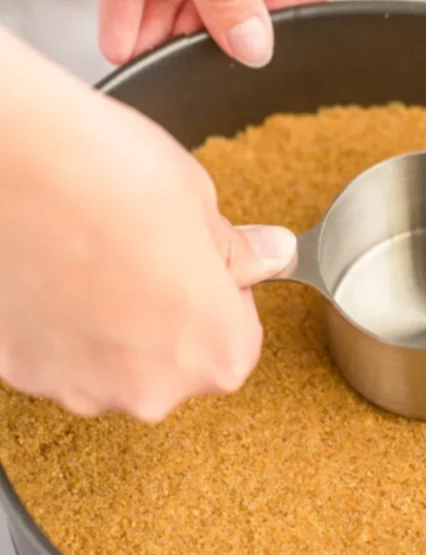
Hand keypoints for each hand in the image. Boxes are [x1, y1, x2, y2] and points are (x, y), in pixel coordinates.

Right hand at [0, 29, 295, 420]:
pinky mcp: (24, 374)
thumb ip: (236, 252)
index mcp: (215, 354)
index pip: (238, 342)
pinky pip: (59, 357)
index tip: (199, 263)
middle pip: (174, 364)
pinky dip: (61, 326)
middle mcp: (152, 391)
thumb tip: (272, 255)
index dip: (221, 296)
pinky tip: (56, 275)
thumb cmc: (111, 178)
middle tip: (142, 255)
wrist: (14, 163)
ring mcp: (82, 389)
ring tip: (93, 260)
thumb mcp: (200, 203)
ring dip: (112, 326)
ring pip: (114, 365)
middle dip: (166, 318)